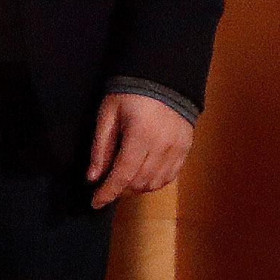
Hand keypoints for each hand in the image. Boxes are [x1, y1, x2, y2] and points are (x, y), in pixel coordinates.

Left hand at [84, 93, 192, 207]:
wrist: (163, 76)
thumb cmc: (129, 92)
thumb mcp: (108, 114)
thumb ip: (100, 147)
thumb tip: (93, 178)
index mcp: (140, 135)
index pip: (123, 174)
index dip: (108, 192)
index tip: (95, 203)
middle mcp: (162, 146)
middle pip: (139, 182)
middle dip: (120, 189)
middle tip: (108, 184)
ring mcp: (178, 148)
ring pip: (155, 183)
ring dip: (137, 188)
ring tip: (124, 180)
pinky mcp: (186, 148)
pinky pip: (170, 176)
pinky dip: (154, 182)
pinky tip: (143, 176)